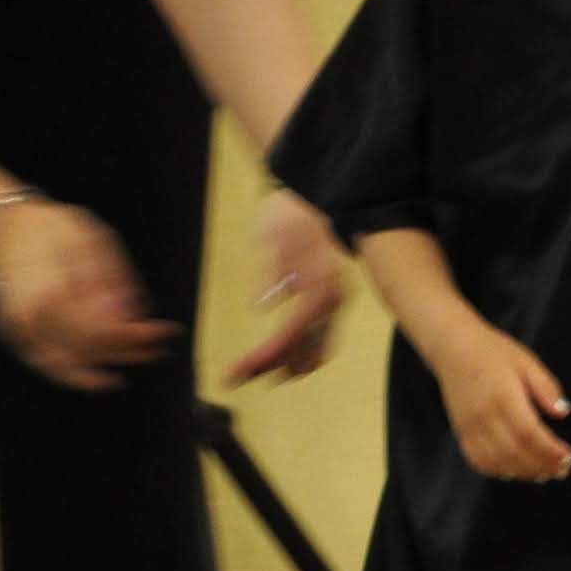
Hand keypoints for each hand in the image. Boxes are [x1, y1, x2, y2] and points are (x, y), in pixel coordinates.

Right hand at [0, 194, 179, 392]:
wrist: (1, 228)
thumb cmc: (45, 227)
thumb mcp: (88, 239)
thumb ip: (110, 279)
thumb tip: (130, 315)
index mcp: (50, 294)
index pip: (102, 331)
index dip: (136, 337)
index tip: (164, 332)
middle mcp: (32, 321)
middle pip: (90, 350)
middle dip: (130, 351)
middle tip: (160, 346)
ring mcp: (20, 333)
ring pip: (70, 366)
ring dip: (109, 366)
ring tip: (140, 359)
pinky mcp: (16, 338)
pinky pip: (49, 367)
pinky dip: (76, 376)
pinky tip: (100, 378)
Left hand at [220, 189, 344, 385]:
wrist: (309, 193)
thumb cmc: (286, 214)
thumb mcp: (271, 240)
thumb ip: (271, 274)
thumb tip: (264, 305)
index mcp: (319, 288)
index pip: (289, 336)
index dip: (263, 359)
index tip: (236, 373)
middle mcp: (332, 301)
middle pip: (303, 350)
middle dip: (271, 368)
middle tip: (236, 377)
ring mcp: (334, 301)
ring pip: (315, 348)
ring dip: (286, 364)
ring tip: (255, 372)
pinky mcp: (329, 298)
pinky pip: (318, 336)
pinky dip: (299, 351)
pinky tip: (279, 357)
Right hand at [436, 324, 570, 484]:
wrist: (454, 349)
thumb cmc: (492, 352)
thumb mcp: (526, 361)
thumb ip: (545, 387)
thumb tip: (564, 411)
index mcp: (503, 396)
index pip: (529, 433)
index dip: (550, 451)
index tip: (569, 457)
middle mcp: (484, 416)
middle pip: (515, 452)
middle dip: (542, 465)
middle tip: (563, 470)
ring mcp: (470, 427)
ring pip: (498, 462)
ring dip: (523, 472)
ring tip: (544, 473)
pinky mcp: (461, 433)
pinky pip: (479, 461)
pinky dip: (499, 471)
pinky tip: (516, 469)